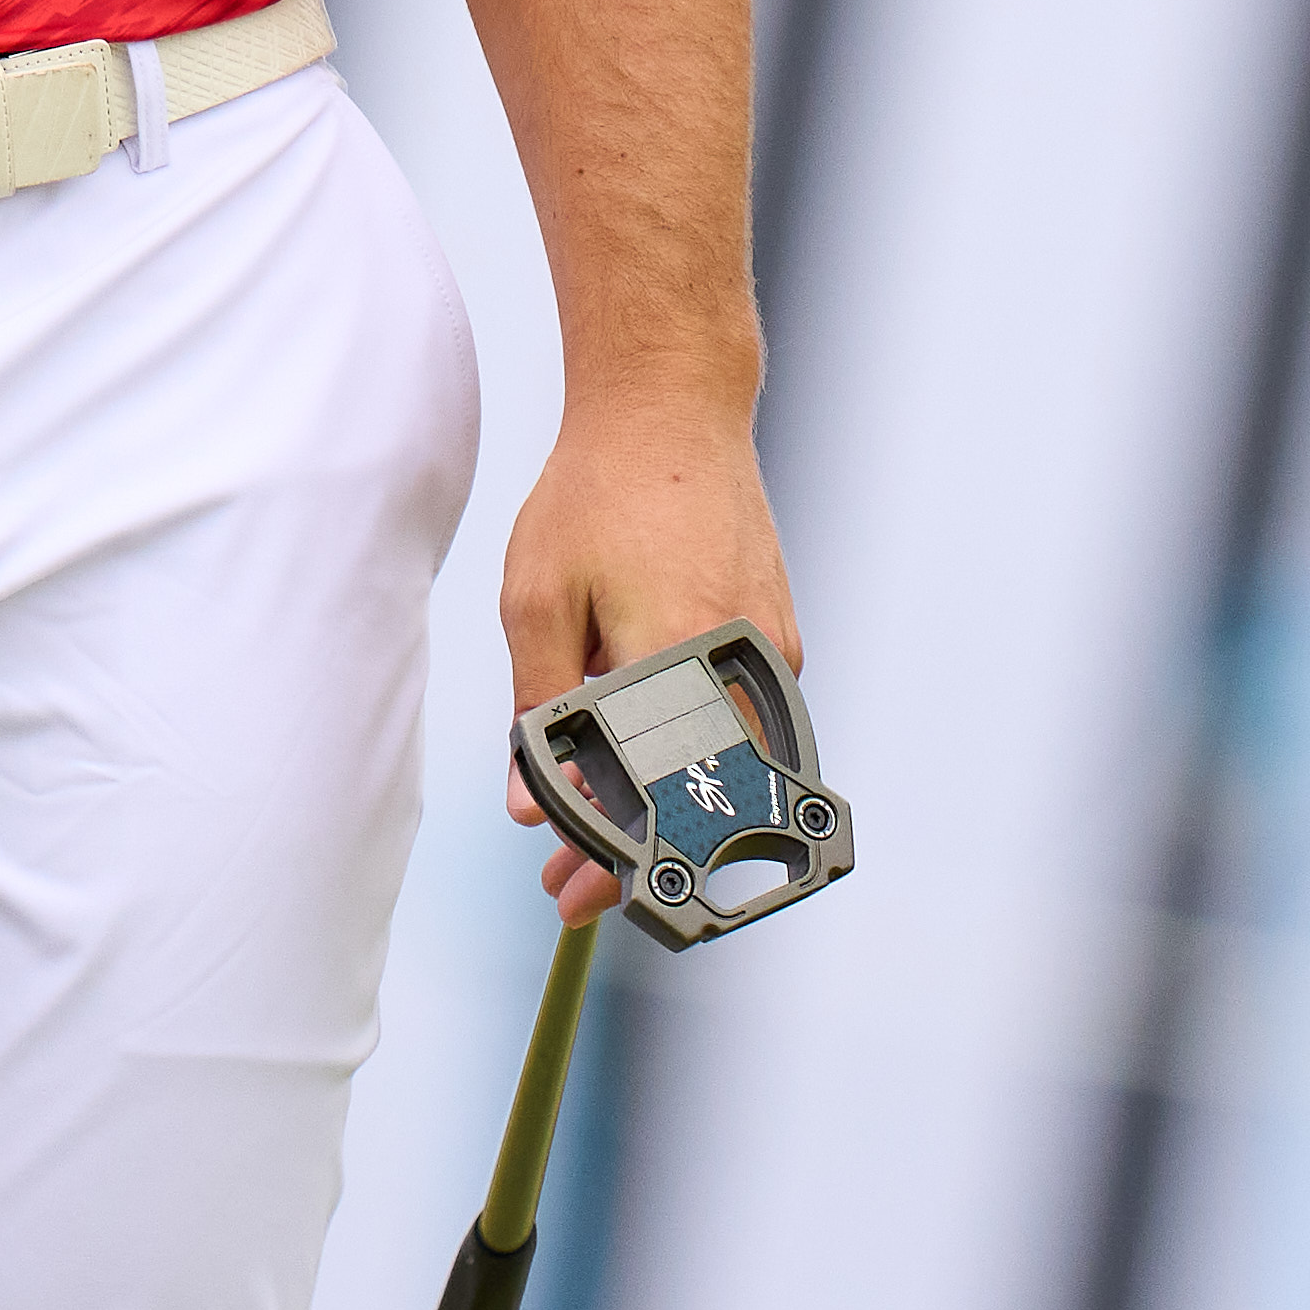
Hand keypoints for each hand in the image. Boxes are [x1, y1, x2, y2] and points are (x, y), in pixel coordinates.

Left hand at [494, 382, 799, 919]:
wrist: (672, 411)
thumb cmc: (594, 495)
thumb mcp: (537, 598)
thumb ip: (537, 708)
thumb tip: (533, 806)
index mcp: (675, 657)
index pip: (650, 800)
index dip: (608, 861)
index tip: (569, 897)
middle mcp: (739, 666)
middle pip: (699, 802)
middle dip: (633, 853)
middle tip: (569, 884)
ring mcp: (769, 654)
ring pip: (724, 768)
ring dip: (663, 808)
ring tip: (593, 828)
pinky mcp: (777, 640)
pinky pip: (737, 724)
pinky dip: (690, 756)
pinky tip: (636, 760)